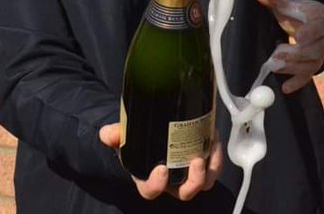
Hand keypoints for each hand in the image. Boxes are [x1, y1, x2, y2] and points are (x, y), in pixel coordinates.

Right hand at [98, 123, 222, 200]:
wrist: (149, 132)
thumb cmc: (136, 141)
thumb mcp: (122, 136)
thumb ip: (114, 135)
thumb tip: (107, 133)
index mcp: (149, 178)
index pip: (151, 191)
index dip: (156, 185)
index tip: (161, 170)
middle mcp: (171, 181)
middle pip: (185, 192)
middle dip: (193, 181)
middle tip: (196, 162)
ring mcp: (187, 173)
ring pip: (204, 182)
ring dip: (210, 171)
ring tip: (209, 151)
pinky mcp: (201, 162)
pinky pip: (213, 166)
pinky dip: (216, 155)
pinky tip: (213, 138)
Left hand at [251, 0, 323, 94]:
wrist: (313, 20)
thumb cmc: (297, 9)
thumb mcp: (284, 0)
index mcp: (320, 18)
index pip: (318, 27)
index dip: (309, 33)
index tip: (298, 37)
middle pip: (314, 50)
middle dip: (295, 55)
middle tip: (276, 56)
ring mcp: (321, 53)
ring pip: (312, 64)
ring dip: (293, 68)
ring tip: (274, 66)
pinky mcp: (314, 64)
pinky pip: (309, 76)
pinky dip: (298, 83)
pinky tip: (286, 89)